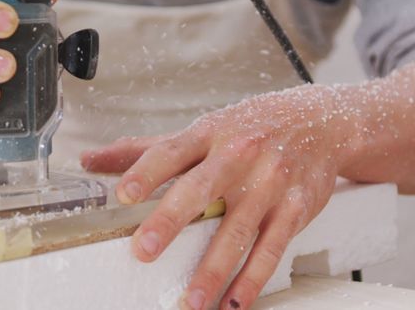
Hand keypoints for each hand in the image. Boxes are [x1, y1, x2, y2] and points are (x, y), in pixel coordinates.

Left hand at [81, 85, 346, 309]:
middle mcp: (239, 155)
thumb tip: (92, 161)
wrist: (322, 122)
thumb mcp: (203, 129)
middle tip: (144, 251)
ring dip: (214, 269)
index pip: (171, 150)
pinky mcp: (296, 207)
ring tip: (191, 300)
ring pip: (238, 229)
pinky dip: (254, 278)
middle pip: (200, 188)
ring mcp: (270, 182)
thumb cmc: (252, 128)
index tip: (123, 194)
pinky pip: (273, 248)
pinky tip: (236, 301)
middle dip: (171, 220)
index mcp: (210, 133)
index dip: (146, 171)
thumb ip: (146, 148)